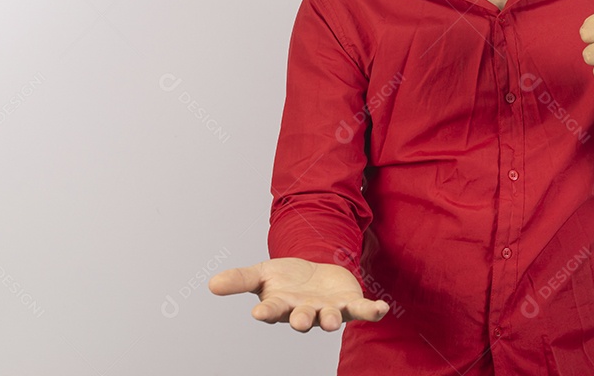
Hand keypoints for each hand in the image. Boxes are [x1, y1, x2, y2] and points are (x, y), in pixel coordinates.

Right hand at [209, 257, 388, 331]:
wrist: (314, 272)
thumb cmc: (286, 279)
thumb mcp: (262, 274)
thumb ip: (239, 279)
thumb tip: (211, 283)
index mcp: (283, 306)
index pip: (272, 311)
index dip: (267, 311)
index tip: (259, 312)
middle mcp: (306, 312)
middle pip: (302, 319)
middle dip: (301, 320)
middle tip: (299, 321)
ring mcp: (329, 310)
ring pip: (330, 318)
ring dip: (332, 320)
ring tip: (332, 319)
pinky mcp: (349, 304)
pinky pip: (363, 310)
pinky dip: (373, 312)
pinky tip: (382, 309)